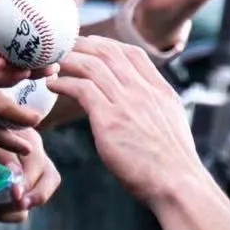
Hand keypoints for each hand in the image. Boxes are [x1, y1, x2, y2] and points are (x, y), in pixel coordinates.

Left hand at [47, 34, 197, 205]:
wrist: (177, 184)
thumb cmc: (173, 166)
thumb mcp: (172, 127)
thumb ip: (156, 112)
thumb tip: (144, 113)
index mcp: (161, 92)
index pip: (133, 54)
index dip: (108, 45)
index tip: (91, 46)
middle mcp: (144, 91)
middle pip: (109, 53)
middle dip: (83, 46)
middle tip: (64, 49)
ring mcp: (127, 103)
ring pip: (91, 66)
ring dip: (68, 61)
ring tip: (52, 65)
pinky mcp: (110, 119)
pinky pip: (81, 88)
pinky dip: (64, 83)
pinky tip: (53, 85)